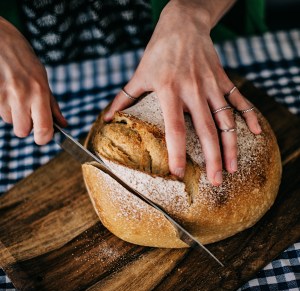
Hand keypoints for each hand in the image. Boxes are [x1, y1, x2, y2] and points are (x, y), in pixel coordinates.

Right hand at [0, 17, 66, 144]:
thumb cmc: (24, 60)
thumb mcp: (43, 80)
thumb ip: (52, 105)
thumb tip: (63, 125)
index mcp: (39, 93)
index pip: (43, 129)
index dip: (44, 138)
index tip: (44, 137)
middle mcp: (21, 96)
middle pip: (22, 132)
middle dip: (26, 126)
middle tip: (27, 112)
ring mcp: (3, 96)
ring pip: (9, 121)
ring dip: (13, 114)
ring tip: (14, 95)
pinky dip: (3, 107)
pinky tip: (5, 92)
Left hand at [104, 0, 260, 184]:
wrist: (183, 24)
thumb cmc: (158, 51)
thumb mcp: (139, 74)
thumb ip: (124, 98)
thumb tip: (107, 118)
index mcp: (170, 91)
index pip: (175, 129)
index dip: (177, 153)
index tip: (178, 173)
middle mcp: (194, 91)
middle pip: (206, 130)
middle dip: (212, 159)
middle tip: (215, 182)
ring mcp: (212, 85)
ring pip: (226, 120)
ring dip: (231, 145)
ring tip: (232, 168)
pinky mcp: (223, 79)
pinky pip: (239, 99)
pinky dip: (249, 115)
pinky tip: (256, 132)